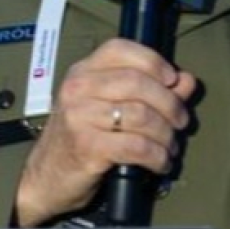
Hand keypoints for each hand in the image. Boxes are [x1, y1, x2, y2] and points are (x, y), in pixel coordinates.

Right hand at [14, 38, 197, 225]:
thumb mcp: (106, 109)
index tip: (172, 81)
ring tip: (169, 146)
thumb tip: (186, 81)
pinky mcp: (87, 146)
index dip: (154, 62)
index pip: (121, 49)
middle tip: (179, 121)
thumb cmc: (77, 141)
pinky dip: (157, 156)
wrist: (43, 179)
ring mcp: (79, 117)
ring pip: (142, 115)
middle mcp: (77, 89)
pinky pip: (137, 146)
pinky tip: (160, 163)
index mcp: (81, 73)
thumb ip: (149, 91)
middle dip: (170, 104)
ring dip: (166, 134)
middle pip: (138, 82)